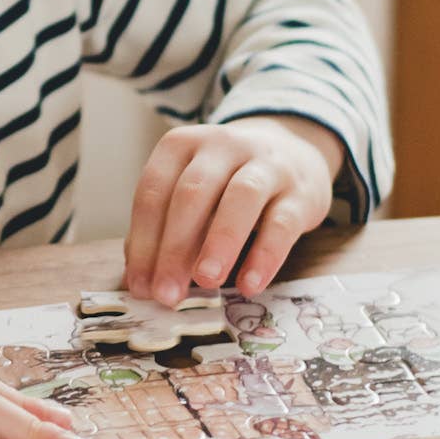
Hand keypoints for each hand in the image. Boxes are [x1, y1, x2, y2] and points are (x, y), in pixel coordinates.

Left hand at [122, 115, 342, 306]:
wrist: (293, 154)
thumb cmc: (226, 184)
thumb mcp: (191, 195)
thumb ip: (165, 230)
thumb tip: (143, 280)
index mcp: (183, 145)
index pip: (154, 191)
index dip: (144, 241)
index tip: (139, 285)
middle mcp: (223, 146)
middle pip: (192, 194)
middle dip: (175, 248)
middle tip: (166, 293)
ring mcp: (266, 164)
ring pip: (241, 198)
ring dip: (219, 243)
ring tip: (205, 282)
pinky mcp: (300, 192)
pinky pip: (282, 223)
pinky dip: (265, 256)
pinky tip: (249, 284)